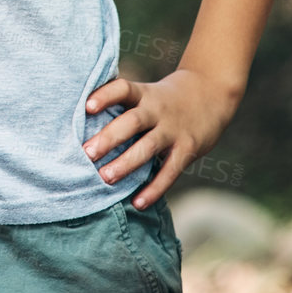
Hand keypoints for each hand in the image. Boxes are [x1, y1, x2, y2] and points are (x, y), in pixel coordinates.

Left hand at [81, 68, 241, 208]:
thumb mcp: (146, 92)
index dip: (105, 96)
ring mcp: (173, 130)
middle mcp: (157, 110)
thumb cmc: (164, 98)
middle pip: (132, 121)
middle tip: (87, 153)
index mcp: (144, 94)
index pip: (123, 89)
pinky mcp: (188, 149)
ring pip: (148, 147)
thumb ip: (122, 105)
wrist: (211, 93)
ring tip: (105, 178)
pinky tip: (137, 203)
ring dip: (126, 164)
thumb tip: (80, 124)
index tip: (86, 106)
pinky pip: (170, 171)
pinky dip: (154, 188)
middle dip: (109, 137)